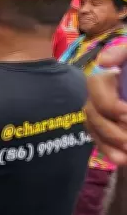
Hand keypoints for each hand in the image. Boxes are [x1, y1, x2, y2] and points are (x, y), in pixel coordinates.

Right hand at [85, 45, 126, 164]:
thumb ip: (121, 54)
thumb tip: (103, 62)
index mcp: (103, 78)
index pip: (95, 88)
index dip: (109, 105)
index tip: (126, 114)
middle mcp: (95, 96)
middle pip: (91, 113)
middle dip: (111, 129)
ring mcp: (98, 113)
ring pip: (93, 129)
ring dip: (109, 143)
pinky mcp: (104, 129)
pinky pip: (99, 142)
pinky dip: (110, 152)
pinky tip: (122, 160)